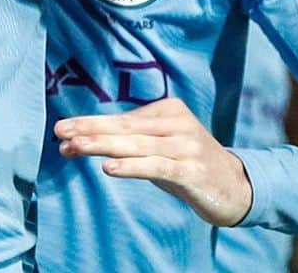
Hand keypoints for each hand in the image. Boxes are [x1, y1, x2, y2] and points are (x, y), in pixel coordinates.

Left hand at [54, 98, 253, 226]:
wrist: (237, 187)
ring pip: (136, 145)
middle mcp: (177, 123)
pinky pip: (155, 167)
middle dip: (90, 130)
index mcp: (168, 110)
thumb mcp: (159, 149)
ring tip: (76, 147)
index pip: (121, 118)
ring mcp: (185, 146)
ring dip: (103, 146)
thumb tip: (83, 142)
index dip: (91, 125)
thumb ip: (129, 143)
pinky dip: (131, 167)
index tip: (62, 129)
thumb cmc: (188, 164)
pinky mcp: (192, 170)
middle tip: (60, 131)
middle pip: (125, 127)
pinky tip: (110, 168)